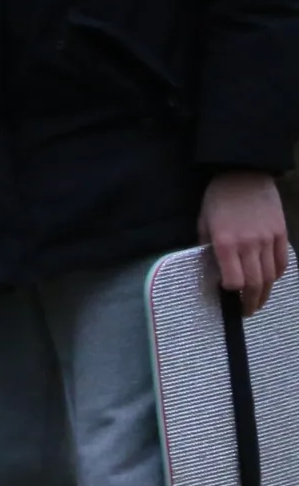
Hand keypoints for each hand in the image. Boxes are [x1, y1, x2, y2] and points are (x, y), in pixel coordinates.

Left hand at [201, 171, 289, 314]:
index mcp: (225, 244)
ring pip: (270, 276)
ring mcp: (268, 239)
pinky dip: (277, 275)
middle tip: (245, 311)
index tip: (226, 296)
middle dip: (250, 302)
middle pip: (255, 283)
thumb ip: (207, 248)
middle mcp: (249, 245)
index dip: (231, 292)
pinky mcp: (281, 233)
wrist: (244, 174)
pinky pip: (282, 261)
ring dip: (265, 293)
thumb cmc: (218, 199)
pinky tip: (270, 281)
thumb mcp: (203, 224)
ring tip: (258, 302)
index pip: (234, 281)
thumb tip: (212, 269)